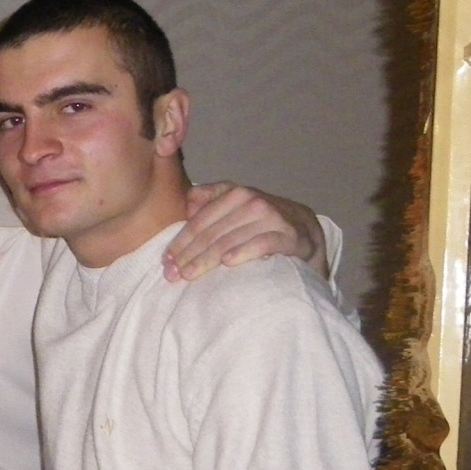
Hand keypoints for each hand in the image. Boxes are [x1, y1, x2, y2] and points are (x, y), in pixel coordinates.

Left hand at [165, 183, 324, 282]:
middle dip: (188, 255)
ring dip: (206, 260)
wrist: (304, 229)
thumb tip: (187, 199)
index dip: (180, 242)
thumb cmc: (262, 221)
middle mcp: (252, 202)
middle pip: (211, 234)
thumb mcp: (237, 204)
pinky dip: (243, 253)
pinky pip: (261, 244)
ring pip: (230, 240)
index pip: (200, 221)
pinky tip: (227, 263)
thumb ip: (212, 198)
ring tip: (189, 275)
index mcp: (235, 194)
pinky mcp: (289, 236)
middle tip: (172, 275)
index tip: (166, 261)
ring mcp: (271, 218)